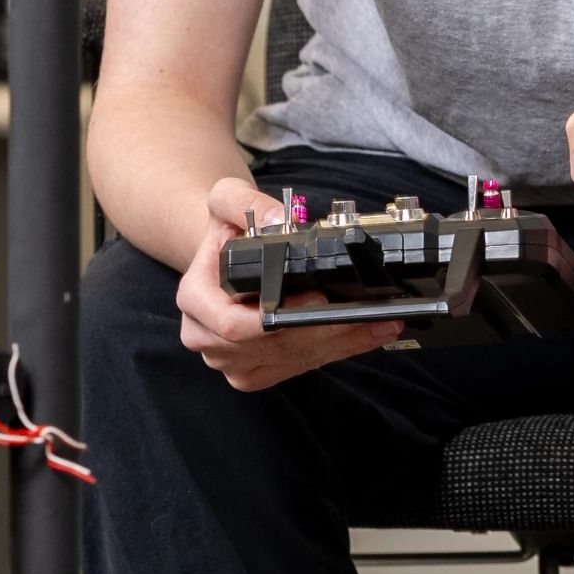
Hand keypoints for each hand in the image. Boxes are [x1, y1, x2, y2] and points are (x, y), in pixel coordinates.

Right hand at [174, 172, 401, 391]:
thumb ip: (246, 202)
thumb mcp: (227, 200)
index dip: (278, 319)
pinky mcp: (253, 373)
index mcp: (194, 299)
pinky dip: (336, 352)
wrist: (225, 257)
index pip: (233, 324)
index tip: (318, 297)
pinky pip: (298, 368)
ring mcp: (229, 361)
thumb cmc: (227, 231)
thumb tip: (279, 220)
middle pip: (271, 347)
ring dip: (339, 344)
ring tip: (380, 323)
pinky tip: (366, 335)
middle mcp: (205, 337)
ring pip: (291, 360)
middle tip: (368, 314)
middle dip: (324, 332)